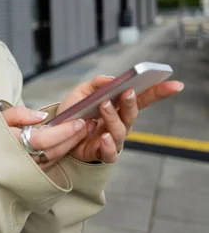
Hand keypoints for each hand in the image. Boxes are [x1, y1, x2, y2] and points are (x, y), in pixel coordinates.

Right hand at [1, 106, 89, 168]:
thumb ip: (19, 113)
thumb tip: (42, 116)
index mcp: (14, 144)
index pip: (44, 139)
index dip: (63, 131)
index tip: (78, 121)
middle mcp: (23, 160)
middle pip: (54, 150)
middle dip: (73, 137)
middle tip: (88, 124)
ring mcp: (28, 170)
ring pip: (55, 158)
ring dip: (71, 145)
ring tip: (84, 131)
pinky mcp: (31, 174)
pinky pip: (50, 163)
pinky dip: (62, 152)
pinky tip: (70, 142)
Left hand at [59, 75, 183, 163]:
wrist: (57, 134)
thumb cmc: (73, 113)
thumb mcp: (81, 93)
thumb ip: (96, 84)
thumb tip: (112, 79)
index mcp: (119, 107)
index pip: (143, 98)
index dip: (159, 91)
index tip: (175, 84)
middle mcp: (120, 123)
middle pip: (132, 113)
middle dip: (131, 102)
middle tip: (127, 92)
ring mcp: (113, 139)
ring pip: (120, 131)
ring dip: (113, 117)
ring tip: (104, 106)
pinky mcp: (102, 153)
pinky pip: (110, 153)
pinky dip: (108, 145)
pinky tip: (102, 137)